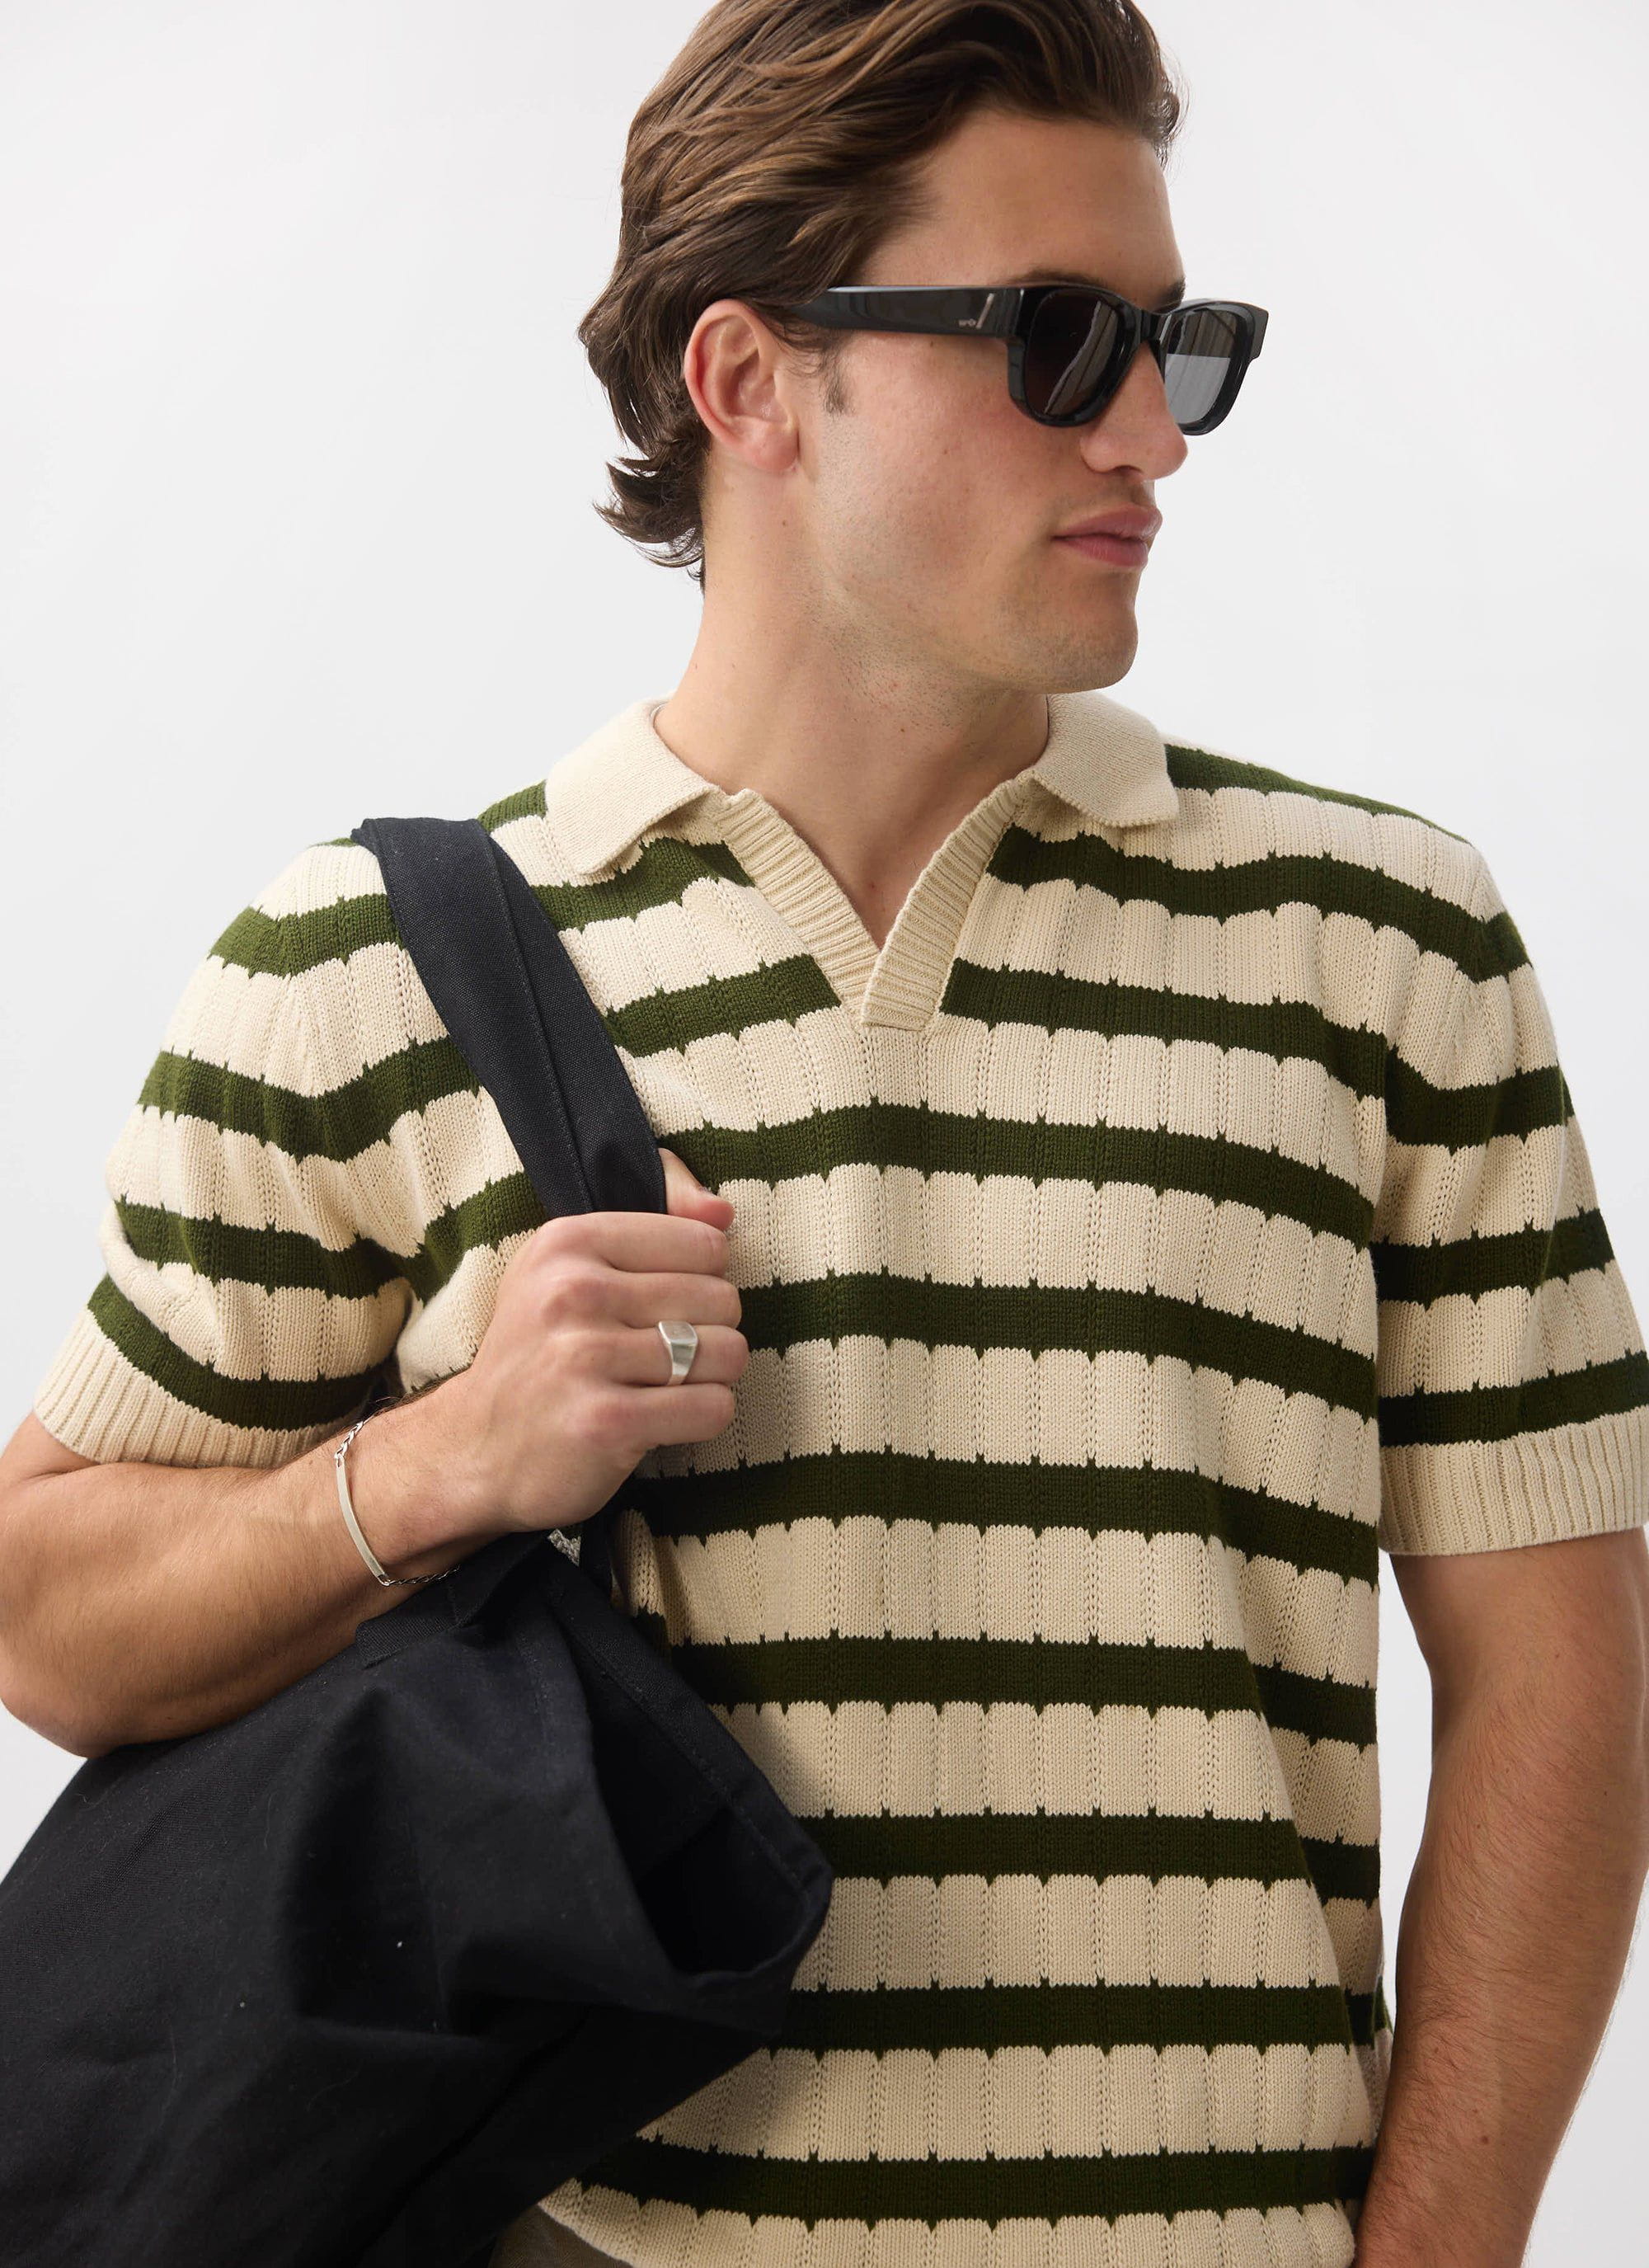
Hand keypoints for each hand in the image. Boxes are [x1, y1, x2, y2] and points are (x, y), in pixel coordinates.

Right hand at [424, 1148, 747, 1534]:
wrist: (474, 1449)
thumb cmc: (541, 1351)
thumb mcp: (571, 1267)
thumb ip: (656, 1223)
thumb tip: (723, 1212)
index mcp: (568, 1242)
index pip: (704, 1244)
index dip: (702, 1280)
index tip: (662, 1307)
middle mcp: (572, 1292)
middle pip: (721, 1298)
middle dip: (711, 1331)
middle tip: (665, 1354)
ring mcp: (585, 1358)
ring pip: (726, 1352)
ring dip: (713, 1377)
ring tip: (669, 1385)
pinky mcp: (606, 1421)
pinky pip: (712, 1407)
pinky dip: (705, 1416)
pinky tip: (667, 1419)